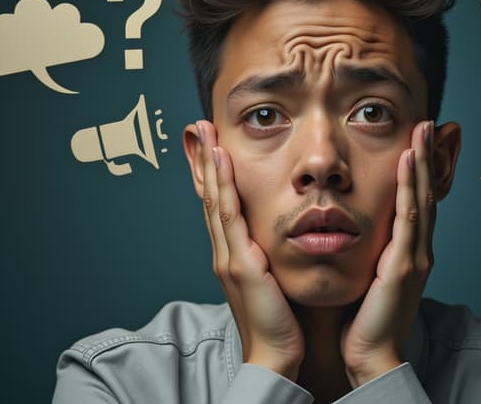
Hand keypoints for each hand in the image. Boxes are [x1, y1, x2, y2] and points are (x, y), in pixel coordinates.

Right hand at [196, 120, 303, 380]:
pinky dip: (224, 188)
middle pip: (212, 196)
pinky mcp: (240, 264)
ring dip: (211, 166)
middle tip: (202, 128)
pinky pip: (230, 218)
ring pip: (216, 201)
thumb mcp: (270, 278)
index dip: (215, 174)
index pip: (221, 205)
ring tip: (208, 134)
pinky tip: (223, 163)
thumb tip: (273, 236)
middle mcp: (225, 251)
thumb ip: (267, 254)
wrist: (276, 353)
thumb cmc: (278, 318)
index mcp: (233, 254)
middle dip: (206, 161)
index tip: (214, 145)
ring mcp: (228, 256)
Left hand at [341, 121, 436, 386]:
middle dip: (427, 157)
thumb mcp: (371, 275)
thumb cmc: (366, 320)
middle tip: (427, 124)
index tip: (416, 142)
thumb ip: (371, 251)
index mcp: (408, 252)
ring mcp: (414, 257)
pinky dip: (410, 188)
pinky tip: (408, 163)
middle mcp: (417, 250)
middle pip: (424, 193)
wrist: (372, 355)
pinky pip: (408, 218)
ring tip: (421, 131)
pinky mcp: (404, 266)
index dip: (418, 171)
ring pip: (420, 199)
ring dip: (422, 163)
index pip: (415, 202)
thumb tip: (358, 231)